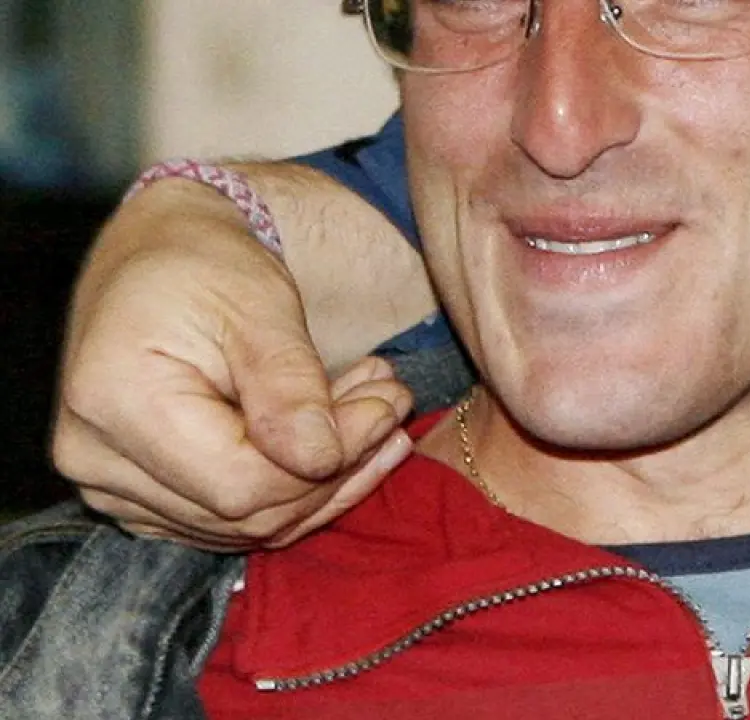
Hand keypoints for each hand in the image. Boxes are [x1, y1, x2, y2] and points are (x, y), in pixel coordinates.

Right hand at [51, 179, 413, 549]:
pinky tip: (345, 446)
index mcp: (115, 401)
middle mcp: (94, 457)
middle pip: (245, 511)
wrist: (159, 257)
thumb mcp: (259, 304)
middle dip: (338, 468)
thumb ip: (289, 385)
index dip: (328, 464)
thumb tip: (323, 459)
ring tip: (378, 416)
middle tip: (392, 406)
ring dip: (327, 481)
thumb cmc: (205, 265)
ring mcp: (111, 485)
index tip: (385, 407)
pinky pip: (231, 520)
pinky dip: (297, 490)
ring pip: (246, 525)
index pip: (241, 482)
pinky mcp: (140, 497)